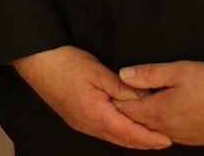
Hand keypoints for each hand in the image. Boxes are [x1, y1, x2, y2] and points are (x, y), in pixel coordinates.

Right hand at [13, 45, 171, 149]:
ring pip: (112, 137)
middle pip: (122, 140)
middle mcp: (88, 125)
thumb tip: (146, 100)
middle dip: (145, 142)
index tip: (167, 139)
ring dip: (132, 138)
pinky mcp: (76, 118)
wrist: (35, 61)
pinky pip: (102, 131)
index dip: (150, 138)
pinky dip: (119, 132)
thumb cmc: (64, 64)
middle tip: (165, 139)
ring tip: (151, 135)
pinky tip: (125, 125)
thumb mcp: (98, 72)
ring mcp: (80, 123)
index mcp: (96, 115)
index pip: (129, 134)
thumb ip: (123, 89)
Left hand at [117, 60, 203, 144]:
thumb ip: (149, 73)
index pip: (127, 110)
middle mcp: (168, 130)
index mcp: (160, 113)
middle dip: (130, 108)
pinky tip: (170, 109)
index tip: (115, 87)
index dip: (118, 97)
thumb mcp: (179, 70)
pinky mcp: (196, 139)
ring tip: (149, 98)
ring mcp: (182, 137)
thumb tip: (124, 75)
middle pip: (139, 121)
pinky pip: (171, 133)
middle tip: (128, 91)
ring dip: (148, 116)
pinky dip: (164, 122)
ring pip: (155, 128)